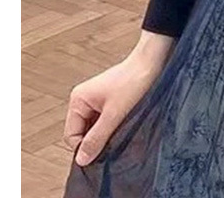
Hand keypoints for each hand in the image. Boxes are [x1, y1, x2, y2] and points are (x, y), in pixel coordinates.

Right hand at [63, 52, 166, 166]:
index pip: (71, 136)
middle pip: (82, 132)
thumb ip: (96, 138)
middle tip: (113, 143)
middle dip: (96, 140)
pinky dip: (111, 126)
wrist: (152, 63)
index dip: (84, 148)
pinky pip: (103, 120)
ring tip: (120, 131)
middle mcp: (83, 99)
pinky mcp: (107, 100)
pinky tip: (123, 125)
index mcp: (78, 100)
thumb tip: (81, 160)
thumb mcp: (114, 115)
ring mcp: (95, 99)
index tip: (100, 155)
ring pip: (94, 128)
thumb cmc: (133, 82)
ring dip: (105, 133)